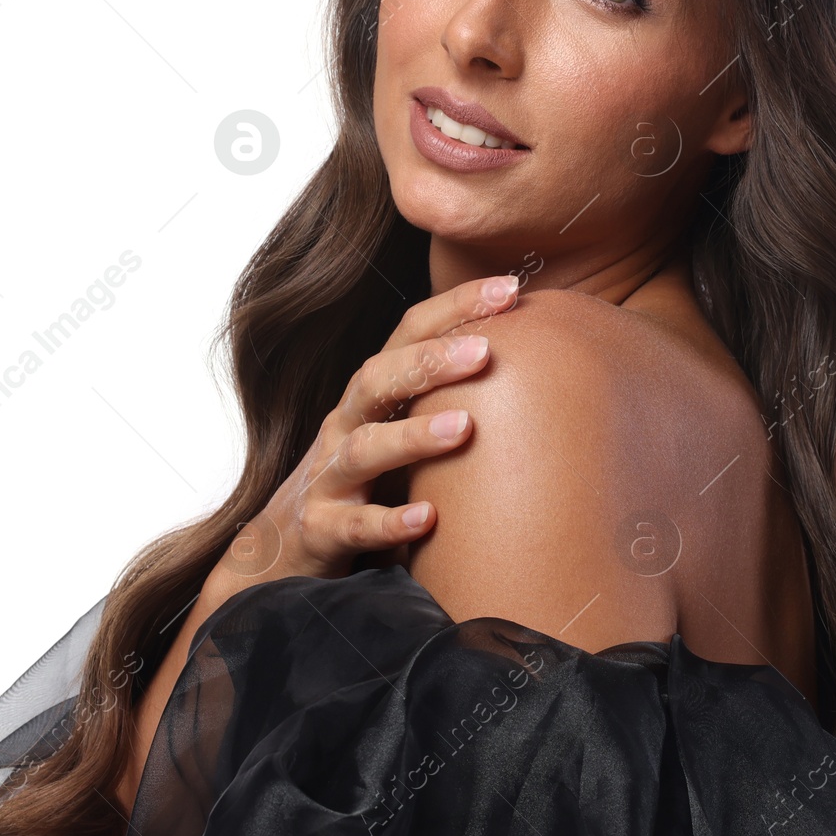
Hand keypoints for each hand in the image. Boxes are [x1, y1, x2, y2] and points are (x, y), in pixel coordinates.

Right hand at [197, 273, 520, 613]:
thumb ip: (453, 400)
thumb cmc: (370, 481)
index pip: (409, 334)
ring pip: (365, 449)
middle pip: (377, 379)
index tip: (510, 289)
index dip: (455, 307)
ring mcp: (329, 477)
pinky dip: (390, 522)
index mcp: (372, 394)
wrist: (290, 547)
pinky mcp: (322, 530)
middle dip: (429, 362)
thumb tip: (546, 368)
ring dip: (413, 437)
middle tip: (484, 352)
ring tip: (464, 429)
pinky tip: (428, 518)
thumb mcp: (404, 431)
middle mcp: (346, 425)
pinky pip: (355, 525)